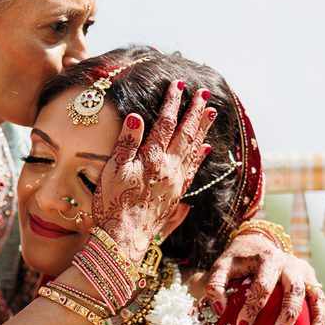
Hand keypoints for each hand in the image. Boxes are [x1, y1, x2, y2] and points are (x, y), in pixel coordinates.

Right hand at [91, 82, 215, 261]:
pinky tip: (204, 149)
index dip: (172, 103)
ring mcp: (175, 181)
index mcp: (152, 158)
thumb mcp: (113, 171)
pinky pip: (193, 169)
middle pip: (185, 133)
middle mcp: (169, 167)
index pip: (165, 123)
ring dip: (202, 129)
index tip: (178, 85)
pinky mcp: (176, 194)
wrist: (123, 238)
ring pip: (193, 149)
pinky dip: (200, 156)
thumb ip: (126, 144)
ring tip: (211, 112)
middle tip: (203, 93)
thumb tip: (137, 117)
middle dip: (195, 111)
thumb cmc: (112, 205)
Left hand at [203, 235, 324, 324]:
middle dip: (286, 312)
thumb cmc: (237, 260)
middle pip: (293, 289)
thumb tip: (220, 310)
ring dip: (310, 317)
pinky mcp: (311, 279)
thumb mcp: (221, 266)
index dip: (252, 307)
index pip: (262, 285)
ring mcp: (302, 271)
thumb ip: (216, 285)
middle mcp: (288, 264)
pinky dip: (320, 318)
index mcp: (266, 259)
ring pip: (312, 294)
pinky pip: (319, 299)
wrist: (257, 243)